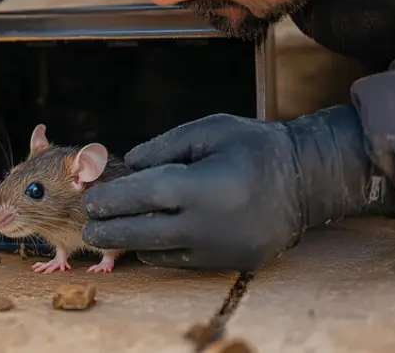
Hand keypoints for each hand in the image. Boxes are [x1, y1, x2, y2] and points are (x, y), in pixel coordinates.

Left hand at [81, 106, 394, 271]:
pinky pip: (182, 261)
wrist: (307, 181)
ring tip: (110, 232)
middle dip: (110, 231)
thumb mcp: (209, 131)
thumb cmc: (253, 147)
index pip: (146, 196)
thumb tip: (128, 165)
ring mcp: (221, 249)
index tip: (90, 200)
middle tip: (87, 228)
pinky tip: (147, 237)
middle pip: (145, 233)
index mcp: (205, 186)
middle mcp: (212, 224)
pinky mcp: (230, 262)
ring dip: (132, 242)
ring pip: (161, 252)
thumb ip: (164, 147)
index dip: (114, 198)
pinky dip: (160, 249)